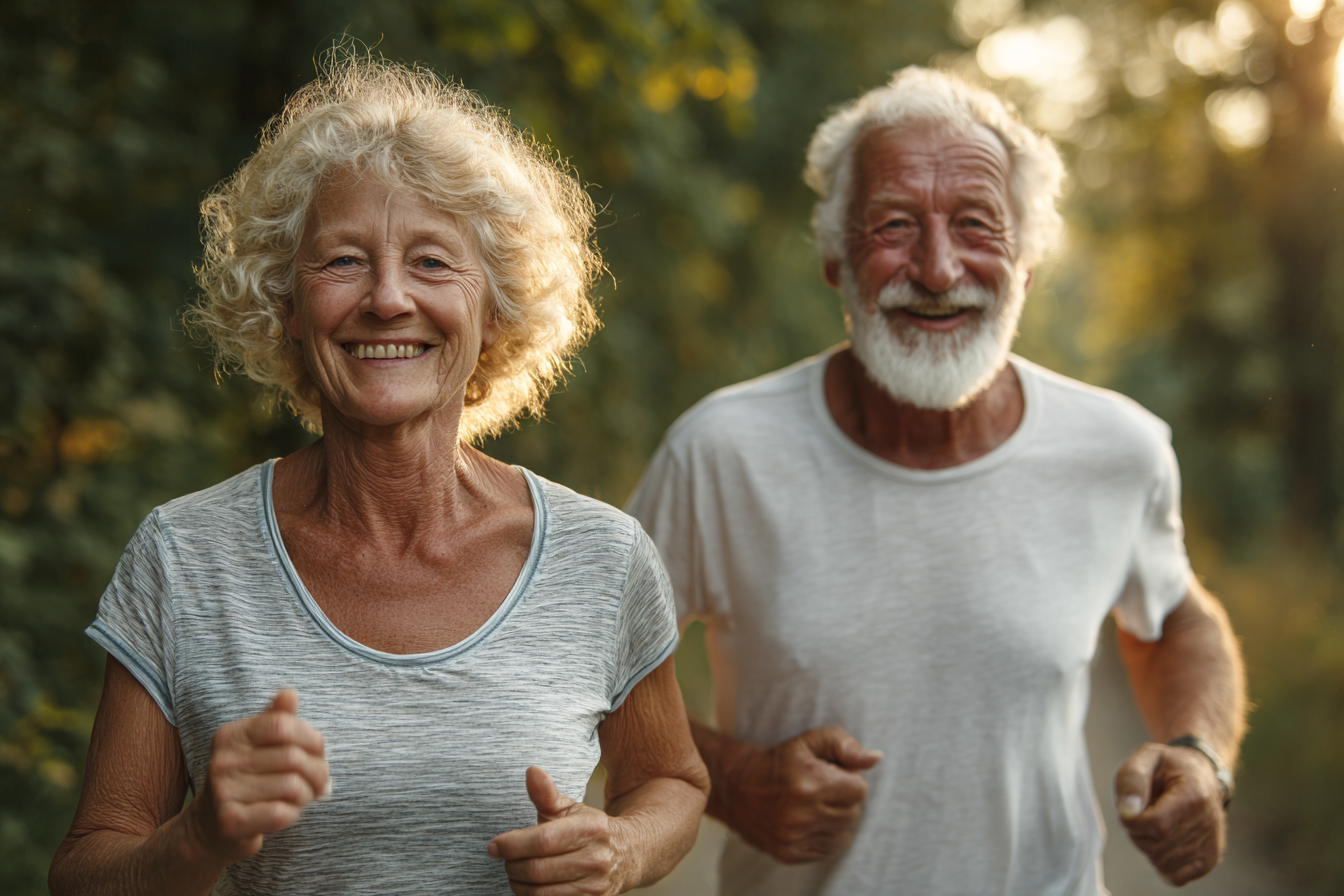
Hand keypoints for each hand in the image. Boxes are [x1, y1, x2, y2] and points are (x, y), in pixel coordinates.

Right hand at [188, 690, 328, 863]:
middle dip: (318, 771)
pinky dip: (294, 814)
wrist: (211, 828)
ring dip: (308, 795)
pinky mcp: (229, 822)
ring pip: (292, 786)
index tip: (320, 753)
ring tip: (303, 798)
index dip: (312, 739)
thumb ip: (275, 719)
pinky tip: (288, 813)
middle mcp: (222, 761)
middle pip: (293, 757)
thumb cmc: (246, 780)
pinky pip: (280, 813)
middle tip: (320, 782)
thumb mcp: (258, 746)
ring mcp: (223, 791)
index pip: (282, 725)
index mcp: (231, 735)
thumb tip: (289, 694)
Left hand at [488, 766, 626, 894]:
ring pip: (540, 893)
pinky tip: (529, 886)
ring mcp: (595, 886)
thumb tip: (531, 771)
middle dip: (512, 865)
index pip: (543, 840)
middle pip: (537, 869)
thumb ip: (547, 794)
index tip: (494, 845)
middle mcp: (595, 859)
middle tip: (505, 859)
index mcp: (589, 829)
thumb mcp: (571, 809)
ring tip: (515, 873)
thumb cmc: (591, 829)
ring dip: (518, 884)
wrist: (629, 854)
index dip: (513, 844)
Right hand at [720, 726, 880, 863]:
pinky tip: (809, 821)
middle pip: (854, 814)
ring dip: (836, 820)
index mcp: (809, 783)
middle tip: (823, 790)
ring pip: (844, 836)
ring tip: (816, 806)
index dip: (848, 780)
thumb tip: (876, 758)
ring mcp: (793, 837)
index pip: (859, 790)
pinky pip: (827, 850)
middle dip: (844, 801)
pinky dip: (825, 836)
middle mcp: (801, 814)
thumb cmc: (781, 760)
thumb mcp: (810, 741)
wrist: (736, 786)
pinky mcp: (788, 853)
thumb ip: (846, 746)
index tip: (831, 775)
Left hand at [1114, 742, 1224, 884]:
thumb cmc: (1166, 767)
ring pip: (1162, 862)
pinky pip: (1175, 877)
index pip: (1157, 825)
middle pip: (1156, 846)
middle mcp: (1208, 821)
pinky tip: (1162, 842)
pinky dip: (1161, 864)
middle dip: (1137, 833)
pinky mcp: (1208, 860)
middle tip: (1141, 813)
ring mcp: (1211, 843)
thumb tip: (1127, 812)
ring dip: (1147, 846)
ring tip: (1153, 824)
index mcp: (1194, 793)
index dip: (1132, 822)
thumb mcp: (1145, 758)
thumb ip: (1132, 779)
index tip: (1127, 810)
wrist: (1199, 776)